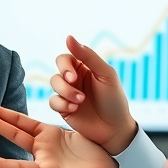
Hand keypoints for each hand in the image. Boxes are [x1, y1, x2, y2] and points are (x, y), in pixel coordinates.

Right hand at [0, 102, 117, 167]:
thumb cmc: (93, 151)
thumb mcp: (74, 131)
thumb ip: (62, 121)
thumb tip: (61, 103)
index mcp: (48, 134)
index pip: (22, 121)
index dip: (6, 113)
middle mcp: (42, 145)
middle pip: (16, 128)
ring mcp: (43, 157)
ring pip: (18, 140)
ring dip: (1, 129)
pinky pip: (25, 166)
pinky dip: (7, 164)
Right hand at [49, 36, 136, 154]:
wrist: (115, 129)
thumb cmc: (114, 100)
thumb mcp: (106, 74)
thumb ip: (88, 55)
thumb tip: (68, 37)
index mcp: (85, 68)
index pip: (66, 58)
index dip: (65, 65)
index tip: (73, 75)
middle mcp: (74, 79)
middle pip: (57, 71)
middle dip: (64, 79)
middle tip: (74, 83)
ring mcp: (68, 94)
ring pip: (53, 85)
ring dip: (65, 92)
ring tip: (80, 101)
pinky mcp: (63, 108)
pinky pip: (52, 101)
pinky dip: (62, 104)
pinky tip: (75, 109)